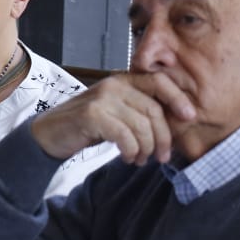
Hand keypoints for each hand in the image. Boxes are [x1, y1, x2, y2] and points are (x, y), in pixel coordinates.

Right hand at [30, 72, 194, 165]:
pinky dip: (130, 151)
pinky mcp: (92, 114)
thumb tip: (176, 123)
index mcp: (123, 80)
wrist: (50, 133)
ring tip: (139, 159)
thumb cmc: (87, 126)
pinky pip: (125, 136)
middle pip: (154, 110)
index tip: (189, 118)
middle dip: (163, 138)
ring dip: (145, 149)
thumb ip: (139, 111)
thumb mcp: (116, 113)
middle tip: (161, 157)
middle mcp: (113, 85)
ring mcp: (102, 98)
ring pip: (141, 126)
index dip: (178, 99)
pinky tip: (127, 157)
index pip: (159, 82)